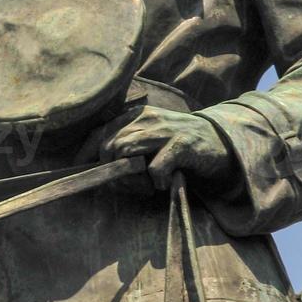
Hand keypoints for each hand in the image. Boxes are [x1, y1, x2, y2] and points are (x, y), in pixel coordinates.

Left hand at [84, 106, 235, 190]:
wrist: (221, 143)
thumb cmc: (178, 146)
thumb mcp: (149, 140)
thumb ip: (126, 148)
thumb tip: (99, 170)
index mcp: (136, 116)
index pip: (100, 131)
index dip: (86, 152)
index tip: (81, 170)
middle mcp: (147, 118)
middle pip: (111, 145)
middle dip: (114, 171)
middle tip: (133, 185)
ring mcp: (164, 130)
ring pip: (127, 153)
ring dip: (133, 178)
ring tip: (148, 185)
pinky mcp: (182, 145)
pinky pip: (155, 168)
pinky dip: (155, 181)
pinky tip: (165, 183)